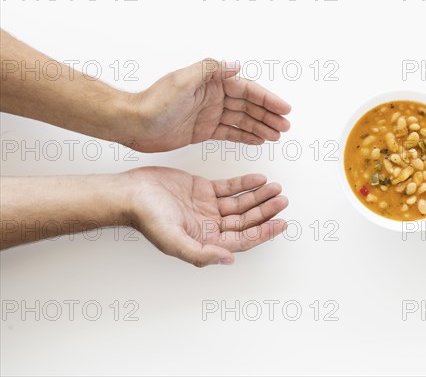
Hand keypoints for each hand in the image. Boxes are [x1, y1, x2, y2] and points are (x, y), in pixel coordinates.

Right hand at [125, 167, 288, 266]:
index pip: (243, 240)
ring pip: (241, 204)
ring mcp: (208, 208)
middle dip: (266, 212)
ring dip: (259, 197)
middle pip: (246, 221)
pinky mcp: (203, 190)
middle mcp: (210, 226)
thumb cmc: (147, 218)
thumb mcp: (173, 240)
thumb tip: (228, 259)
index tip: (281, 224)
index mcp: (206, 242)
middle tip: (282, 201)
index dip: (264, 233)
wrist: (131, 193)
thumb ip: (200, 253)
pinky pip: (230, 188)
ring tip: (276, 189)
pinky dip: (245, 184)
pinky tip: (259, 179)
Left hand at [128, 59, 291, 152]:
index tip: (283, 108)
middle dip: (268, 115)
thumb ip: (211, 70)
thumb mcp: (183, 80)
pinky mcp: (203, 130)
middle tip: (285, 126)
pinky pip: (230, 133)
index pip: (246, 90)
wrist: (134, 124)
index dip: (266, 99)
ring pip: (242, 120)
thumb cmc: (154, 102)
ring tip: (277, 135)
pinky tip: (258, 140)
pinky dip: (245, 136)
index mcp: (211, 82)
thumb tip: (237, 66)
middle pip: (248, 106)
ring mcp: (209, 114)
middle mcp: (213, 97)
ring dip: (260, 127)